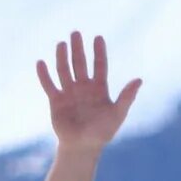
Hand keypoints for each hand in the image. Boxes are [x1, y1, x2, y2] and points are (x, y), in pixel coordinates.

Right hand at [35, 31, 141, 152]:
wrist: (83, 148)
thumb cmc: (102, 133)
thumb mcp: (117, 114)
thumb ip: (127, 97)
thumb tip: (139, 79)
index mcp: (99, 88)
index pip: (99, 65)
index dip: (99, 52)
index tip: (98, 38)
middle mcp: (83, 87)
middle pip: (80, 63)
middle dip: (78, 49)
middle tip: (75, 33)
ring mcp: (69, 93)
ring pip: (64, 70)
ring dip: (62, 57)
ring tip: (61, 44)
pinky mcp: (56, 101)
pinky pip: (49, 85)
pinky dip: (44, 75)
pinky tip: (40, 62)